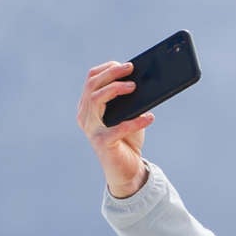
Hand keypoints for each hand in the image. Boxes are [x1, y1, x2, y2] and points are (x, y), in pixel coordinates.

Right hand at [77, 61, 152, 197]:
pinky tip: (149, 117)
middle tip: (130, 68)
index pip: (91, 79)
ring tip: (134, 87)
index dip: (107, 69)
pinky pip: (117, 128)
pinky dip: (135, 121)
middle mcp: (85, 116)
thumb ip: (132, 99)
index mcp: (88, 107)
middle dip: (111, 73)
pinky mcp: (102, 143)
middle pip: (92, 85)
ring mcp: (91, 130)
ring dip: (115, 89)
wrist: (126, 171)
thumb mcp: (129, 114)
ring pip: (96, 100)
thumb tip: (144, 80)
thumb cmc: (128, 140)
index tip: (125, 65)